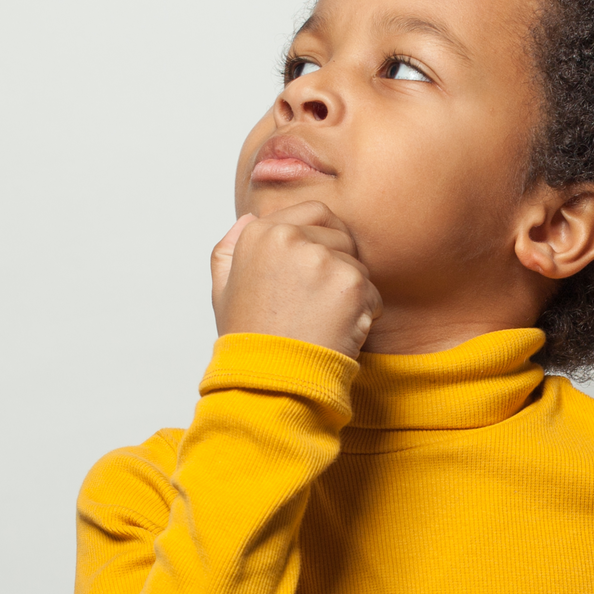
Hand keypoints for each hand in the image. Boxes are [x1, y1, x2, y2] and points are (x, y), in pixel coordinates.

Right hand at [210, 201, 381, 358]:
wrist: (270, 380)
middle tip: (319, 301)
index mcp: (259, 234)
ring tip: (323, 320)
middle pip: (341, 235)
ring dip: (350, 291)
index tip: (314, 272)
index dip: (323, 239)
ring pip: (357, 263)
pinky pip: (371, 292)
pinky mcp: (350, 283)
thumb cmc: (249, 340)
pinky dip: (363, 313)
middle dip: (339, 263)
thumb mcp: (222, 291)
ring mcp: (322, 258)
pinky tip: (336, 331)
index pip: (315, 212)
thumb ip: (229, 249)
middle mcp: (289, 237)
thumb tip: (249, 218)